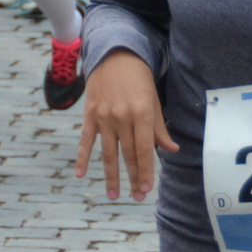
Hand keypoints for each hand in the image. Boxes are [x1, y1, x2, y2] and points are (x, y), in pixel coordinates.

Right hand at [74, 50, 177, 200]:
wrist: (114, 54)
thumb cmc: (139, 78)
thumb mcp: (154, 99)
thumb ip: (160, 127)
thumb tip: (172, 150)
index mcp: (142, 112)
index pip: (144, 149)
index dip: (146, 171)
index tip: (147, 189)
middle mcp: (122, 116)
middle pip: (128, 154)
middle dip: (133, 177)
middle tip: (136, 197)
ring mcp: (103, 116)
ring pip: (107, 152)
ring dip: (111, 176)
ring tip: (113, 195)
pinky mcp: (90, 113)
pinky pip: (85, 140)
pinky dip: (81, 157)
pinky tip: (80, 175)